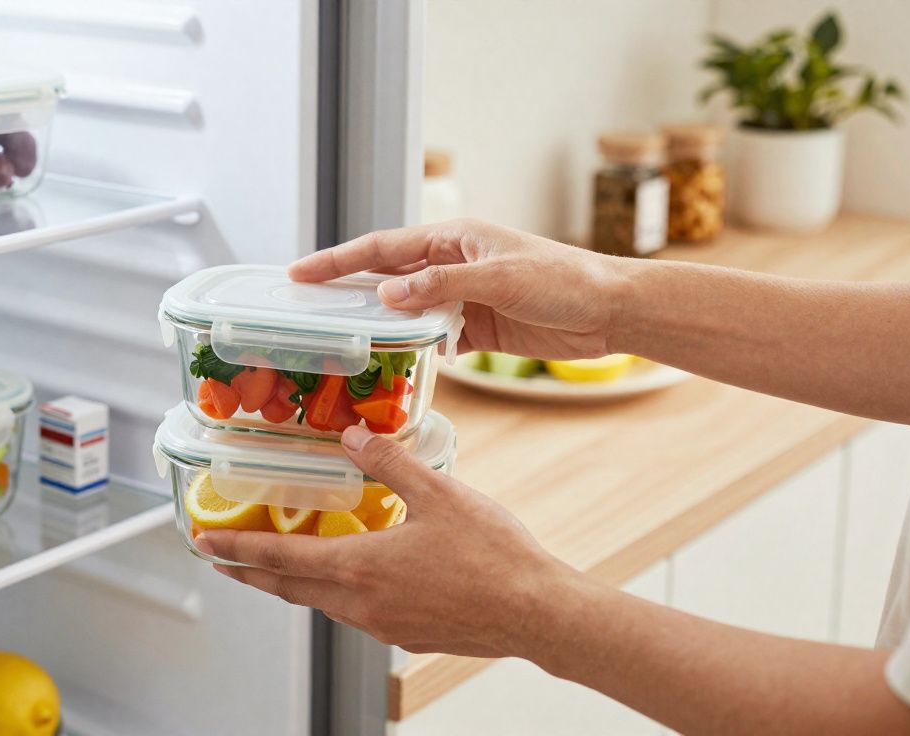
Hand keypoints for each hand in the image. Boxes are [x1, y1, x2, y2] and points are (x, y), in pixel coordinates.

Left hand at [193, 425, 572, 657]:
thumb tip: (353, 437)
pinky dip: (333, 593)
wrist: (536, 613)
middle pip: (288, 587)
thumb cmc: (493, 557)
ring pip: (321, 602)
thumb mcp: (438, 493)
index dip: (236, 548)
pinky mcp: (405, 635)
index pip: (278, 557)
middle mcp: (360, 603)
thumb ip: (389, 463)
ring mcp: (382, 625)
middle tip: (222, 558)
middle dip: (251, 570)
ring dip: (292, 582)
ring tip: (279, 563)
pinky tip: (349, 577)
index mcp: (358, 566)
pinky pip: (354, 612)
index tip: (203, 543)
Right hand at [288, 219, 632, 359]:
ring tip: (340, 344)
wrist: (610, 311)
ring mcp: (461, 298)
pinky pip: (431, 339)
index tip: (299, 273)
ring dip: (378, 327)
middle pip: (385, 277)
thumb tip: (386, 294)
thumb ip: (440, 287)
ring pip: (405, 311)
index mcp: (452, 239)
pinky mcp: (476, 329)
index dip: (337, 260)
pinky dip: (412, 352)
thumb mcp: (499, 279)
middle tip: (305, 310)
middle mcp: (451, 265)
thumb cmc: (563, 281)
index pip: (381, 248)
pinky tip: (392, 368)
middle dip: (346, 292)